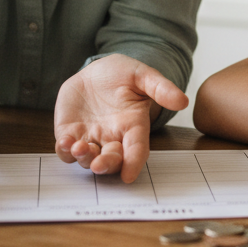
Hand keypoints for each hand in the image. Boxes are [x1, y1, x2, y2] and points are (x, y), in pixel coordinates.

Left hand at [54, 55, 187, 182]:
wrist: (96, 71)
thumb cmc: (122, 74)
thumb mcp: (142, 75)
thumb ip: (161, 88)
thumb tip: (182, 101)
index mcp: (132, 126)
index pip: (136, 149)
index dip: (133, 163)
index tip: (129, 175)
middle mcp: (112, 137)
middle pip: (112, 160)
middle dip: (106, 165)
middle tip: (99, 164)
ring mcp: (90, 138)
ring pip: (88, 158)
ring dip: (84, 158)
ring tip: (79, 147)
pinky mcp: (70, 134)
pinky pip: (66, 150)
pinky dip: (65, 151)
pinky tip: (65, 142)